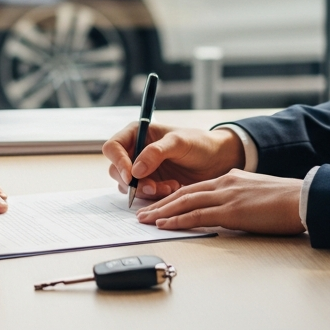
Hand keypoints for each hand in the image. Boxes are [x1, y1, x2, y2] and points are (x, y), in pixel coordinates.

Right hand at [102, 123, 243, 199]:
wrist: (216, 160)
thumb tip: (135, 171)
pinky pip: (142, 195)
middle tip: (153, 188)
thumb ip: (155, 153)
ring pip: (128, 186)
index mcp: (136, 133)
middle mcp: (135, 151)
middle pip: (116, 170)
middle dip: (133, 182)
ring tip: (170, 186)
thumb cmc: (199, 143)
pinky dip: (155, 196)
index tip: (131, 175)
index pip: (113, 147)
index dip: (117, 162)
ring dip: (146, 190)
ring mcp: (141, 169)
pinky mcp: (150, 184)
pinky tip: (173, 188)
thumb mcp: (179, 142)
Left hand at [136, 169, 305, 234]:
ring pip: (185, 202)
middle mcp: (224, 183)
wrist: (302, 198)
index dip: (174, 196)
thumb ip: (239, 197)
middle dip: (161, 203)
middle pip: (184, 192)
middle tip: (142, 212)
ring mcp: (226, 196)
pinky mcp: (231, 210)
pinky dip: (177, 220)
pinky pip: (197, 215)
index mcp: (230, 178)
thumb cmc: (286, 201)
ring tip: (145, 219)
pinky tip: (164, 224)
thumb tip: (228, 209)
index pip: (194, 187)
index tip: (159, 205)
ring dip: (162, 212)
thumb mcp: (256, 193)